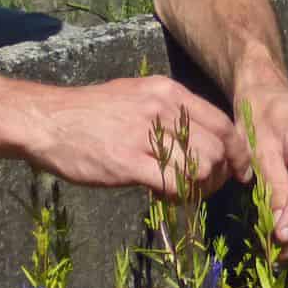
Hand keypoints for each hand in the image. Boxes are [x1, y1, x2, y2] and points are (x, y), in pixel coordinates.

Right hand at [24, 76, 252, 195]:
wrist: (49, 120)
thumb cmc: (93, 112)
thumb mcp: (137, 95)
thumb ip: (170, 113)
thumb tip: (203, 139)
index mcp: (168, 92)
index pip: (222, 124)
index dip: (237, 153)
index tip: (238, 171)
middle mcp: (162, 108)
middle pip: (218, 149)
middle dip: (220, 176)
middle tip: (205, 188)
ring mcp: (145, 134)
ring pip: (201, 168)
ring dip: (199, 189)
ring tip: (182, 191)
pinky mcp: (128, 161)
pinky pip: (172, 183)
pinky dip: (176, 195)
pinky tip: (161, 194)